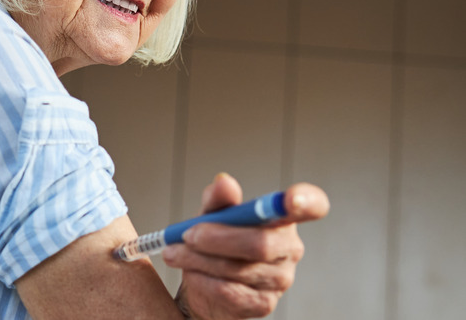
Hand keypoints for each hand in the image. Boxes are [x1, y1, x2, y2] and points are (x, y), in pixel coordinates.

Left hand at [162, 173, 329, 318]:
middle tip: (187, 234)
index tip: (290, 199)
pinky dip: (203, 280)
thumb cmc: (215, 242)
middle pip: (261, 243)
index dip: (306, 201)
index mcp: (282, 218)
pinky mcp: (263, 304)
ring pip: (238, 268)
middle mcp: (289, 248)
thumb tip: (224, 182)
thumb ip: (218, 198)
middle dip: (217, 238)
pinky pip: (230, 292)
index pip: (311, 205)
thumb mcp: (212, 214)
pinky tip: (190, 273)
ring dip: (199, 259)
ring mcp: (280, 279)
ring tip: (174, 252)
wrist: (204, 285)